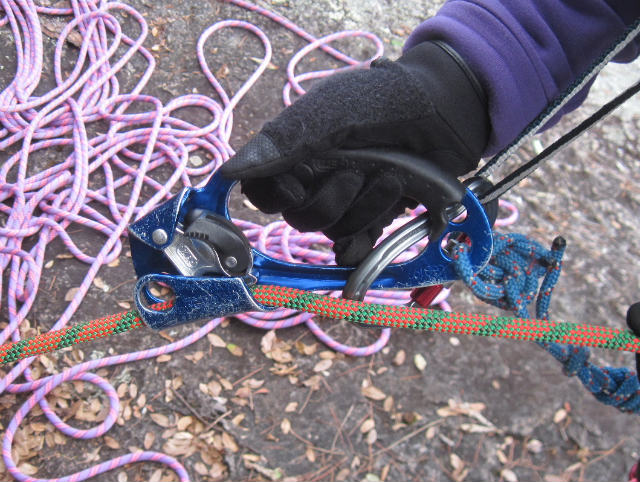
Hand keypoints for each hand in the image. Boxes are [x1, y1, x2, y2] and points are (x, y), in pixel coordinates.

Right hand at [221, 41, 489, 265]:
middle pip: (299, 217)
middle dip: (329, 202)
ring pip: (332, 231)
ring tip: (391, 177)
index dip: (276, 195)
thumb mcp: (334, 110)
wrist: (449, 110)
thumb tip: (230, 172)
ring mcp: (347, 201)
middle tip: (357, 172)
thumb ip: (285, 139)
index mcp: (298, 152)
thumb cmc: (388, 98)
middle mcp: (317, 179)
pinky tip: (385, 221)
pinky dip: (365, 243)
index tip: (299, 184)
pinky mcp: (375, 218)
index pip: (263, 191)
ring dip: (363, 209)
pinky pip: (355, 249)